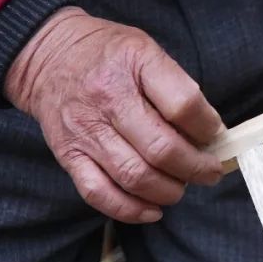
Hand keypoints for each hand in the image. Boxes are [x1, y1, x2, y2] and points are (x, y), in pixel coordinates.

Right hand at [5, 7, 224, 223]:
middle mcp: (108, 101)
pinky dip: (131, 209)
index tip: (215, 136)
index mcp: (134, 67)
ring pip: (135, 177)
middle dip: (196, 168)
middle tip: (210, 172)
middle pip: (162, 150)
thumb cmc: (109, 56)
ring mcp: (86, 132)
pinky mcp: (69, 156)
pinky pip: (100, 193)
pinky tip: (153, 209)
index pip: (183, 106)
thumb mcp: (148, 52)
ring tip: (182, 186)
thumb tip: (210, 133)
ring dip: (169, 191)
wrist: (47, 56)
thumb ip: (179, 89)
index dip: (208, 128)